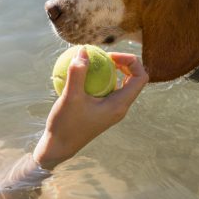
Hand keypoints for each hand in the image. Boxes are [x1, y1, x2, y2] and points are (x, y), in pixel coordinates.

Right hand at [33, 47, 148, 168]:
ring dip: (110, 70)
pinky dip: (99, 79)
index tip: (110, 56)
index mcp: (120, 105)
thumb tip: (83, 50)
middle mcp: (119, 107)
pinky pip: (106, 89)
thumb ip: (77, 73)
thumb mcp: (70, 97)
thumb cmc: (65, 125)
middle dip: (122, 63)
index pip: (141, 78)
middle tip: (103, 56)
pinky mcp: (101, 110)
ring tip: (93, 62)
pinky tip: (80, 74)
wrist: (57, 148)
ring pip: (120, 84)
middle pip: (133, 79)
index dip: (131, 61)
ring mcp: (111, 109)